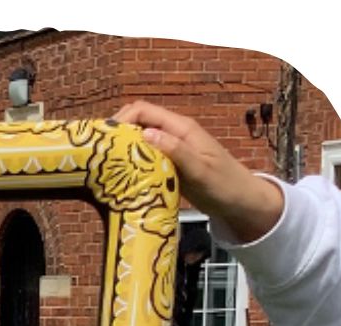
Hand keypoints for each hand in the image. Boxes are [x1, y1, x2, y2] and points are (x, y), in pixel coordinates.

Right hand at [114, 100, 284, 242]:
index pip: (143, 110)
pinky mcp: (169, 164)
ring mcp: (171, 149)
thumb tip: (146, 134)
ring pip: (139, 140)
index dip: (121, 119)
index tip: (105, 139)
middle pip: (137, 123)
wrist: (239, 201)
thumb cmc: (223, 184)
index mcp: (181, 128)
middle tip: (101, 155)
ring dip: (123, 149)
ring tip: (106, 166)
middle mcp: (173, 134)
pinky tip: (122, 177)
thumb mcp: (200, 170)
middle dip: (118, 133)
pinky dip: (132, 163)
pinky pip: (145, 157)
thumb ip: (175, 150)